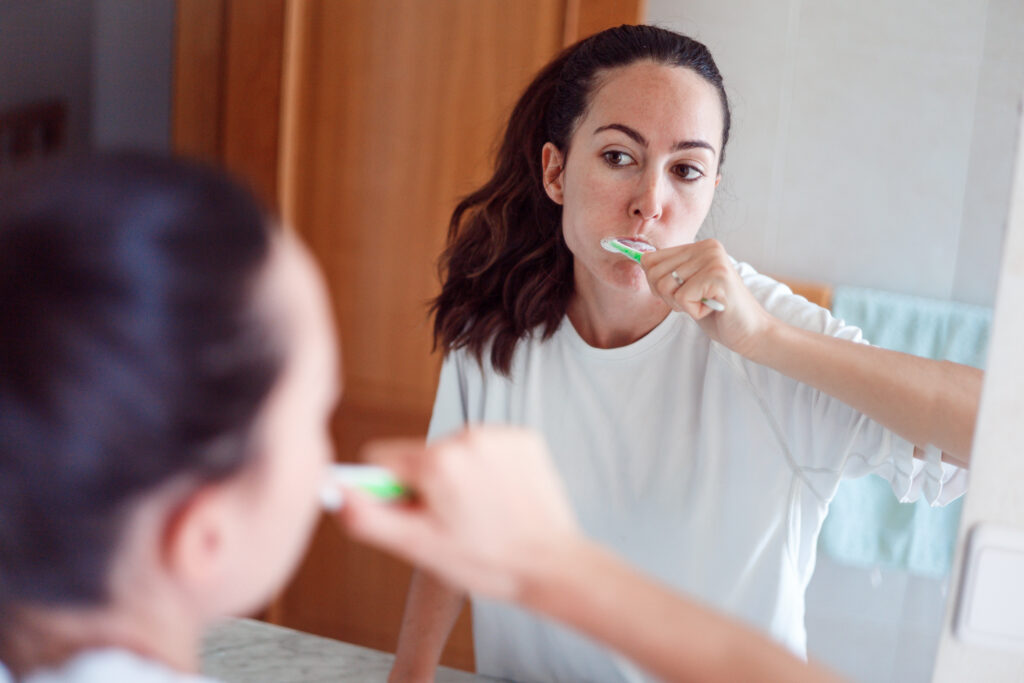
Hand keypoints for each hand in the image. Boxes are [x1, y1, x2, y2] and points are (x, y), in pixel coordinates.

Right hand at [336, 426, 580, 601]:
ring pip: (453, 451)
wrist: (553, 566)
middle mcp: (467, 437)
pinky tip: (503, 498)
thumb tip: (335, 491)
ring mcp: (500, 435)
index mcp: (437, 461)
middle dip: (426, 484)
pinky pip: (487, 447)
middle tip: (452, 522)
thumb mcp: (419, 548)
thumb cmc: (485, 563)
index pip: (380, 457)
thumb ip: (368, 517)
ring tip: (481, 512)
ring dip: (458, 476)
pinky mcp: (525, 438)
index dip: (388, 489)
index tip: (412, 512)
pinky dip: (489, 469)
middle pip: (419, 454)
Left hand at [641, 239, 774, 355]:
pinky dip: (694, 312)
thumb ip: (668, 272)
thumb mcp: (687, 287)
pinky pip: (682, 298)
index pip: (650, 259)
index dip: (655, 285)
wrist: (751, 332)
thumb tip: (640, 259)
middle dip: (667, 296)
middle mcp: (707, 247)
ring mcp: (714, 259)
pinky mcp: (718, 276)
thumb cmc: (718, 312)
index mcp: (699, 246)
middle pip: (654, 272)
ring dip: (681, 304)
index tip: (678, 294)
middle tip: (694, 301)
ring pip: (665, 285)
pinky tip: (712, 309)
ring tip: (704, 304)